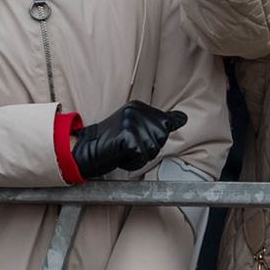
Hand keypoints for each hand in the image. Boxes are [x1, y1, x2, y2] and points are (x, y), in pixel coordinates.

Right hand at [71, 101, 186, 179]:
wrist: (86, 150)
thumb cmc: (113, 141)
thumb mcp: (137, 126)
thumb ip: (159, 122)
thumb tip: (183, 118)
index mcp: (139, 106)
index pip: (167, 122)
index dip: (156, 135)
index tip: (138, 136)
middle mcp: (136, 112)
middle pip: (162, 138)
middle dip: (149, 148)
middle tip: (129, 145)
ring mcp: (131, 124)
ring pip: (154, 149)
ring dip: (141, 156)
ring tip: (124, 151)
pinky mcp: (127, 138)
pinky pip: (142, 157)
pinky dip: (133, 162)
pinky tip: (120, 156)